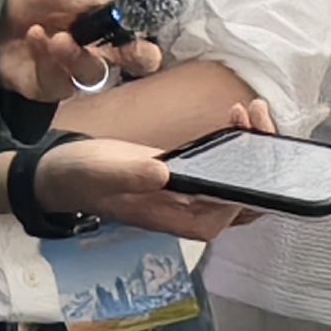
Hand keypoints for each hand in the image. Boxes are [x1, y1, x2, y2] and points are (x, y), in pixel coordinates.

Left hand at [0, 0, 164, 101]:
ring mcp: (69, 71)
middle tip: (125, 49)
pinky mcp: (44, 87)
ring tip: (56, 37)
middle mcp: (93, 49)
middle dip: (132, 57)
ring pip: (91, 75)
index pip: (138, 39)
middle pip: (130, 64)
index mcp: (102, 23)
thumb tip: (120, 3)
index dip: (149, 40)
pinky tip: (35, 38)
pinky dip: (47, 59)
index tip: (148, 34)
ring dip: (76, 56)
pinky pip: (56, 82)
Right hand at [33, 103, 272, 240]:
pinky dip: (238, 144)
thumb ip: (132, 176)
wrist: (66, 174)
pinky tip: (235, 116)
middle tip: (257, 112)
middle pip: (251, 195)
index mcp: (186, 221)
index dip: (254, 168)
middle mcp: (197, 215)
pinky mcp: (189, 180)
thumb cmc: (84, 177)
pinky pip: (228, 168)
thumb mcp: (105, 172)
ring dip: (254, 146)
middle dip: (264, 155)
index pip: (240, 203)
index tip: (250, 128)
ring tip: (249, 109)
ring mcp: (195, 198)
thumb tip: (164, 174)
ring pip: (244, 180)